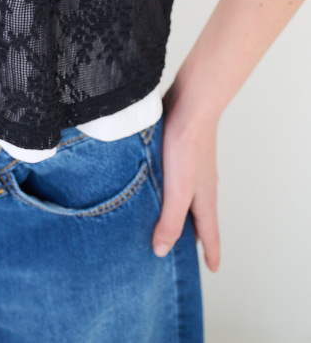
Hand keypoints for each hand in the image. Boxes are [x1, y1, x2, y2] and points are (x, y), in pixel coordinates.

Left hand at [152, 82, 221, 270]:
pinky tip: (157, 182)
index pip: (209, 233)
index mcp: (204, 199)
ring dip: (181, 210)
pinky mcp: (180, 151)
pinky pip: (177, 177)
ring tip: (169, 218)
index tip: (213, 268)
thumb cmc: (187, 146)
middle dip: (195, 234)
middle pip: (200, 216)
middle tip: (190, 249)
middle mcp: (202, 185)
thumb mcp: (177, 191)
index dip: (211, 252)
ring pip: (188, 196)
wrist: (191, 103)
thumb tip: (161, 251)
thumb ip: (169, 221)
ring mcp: (193, 167)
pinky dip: (171, 188)